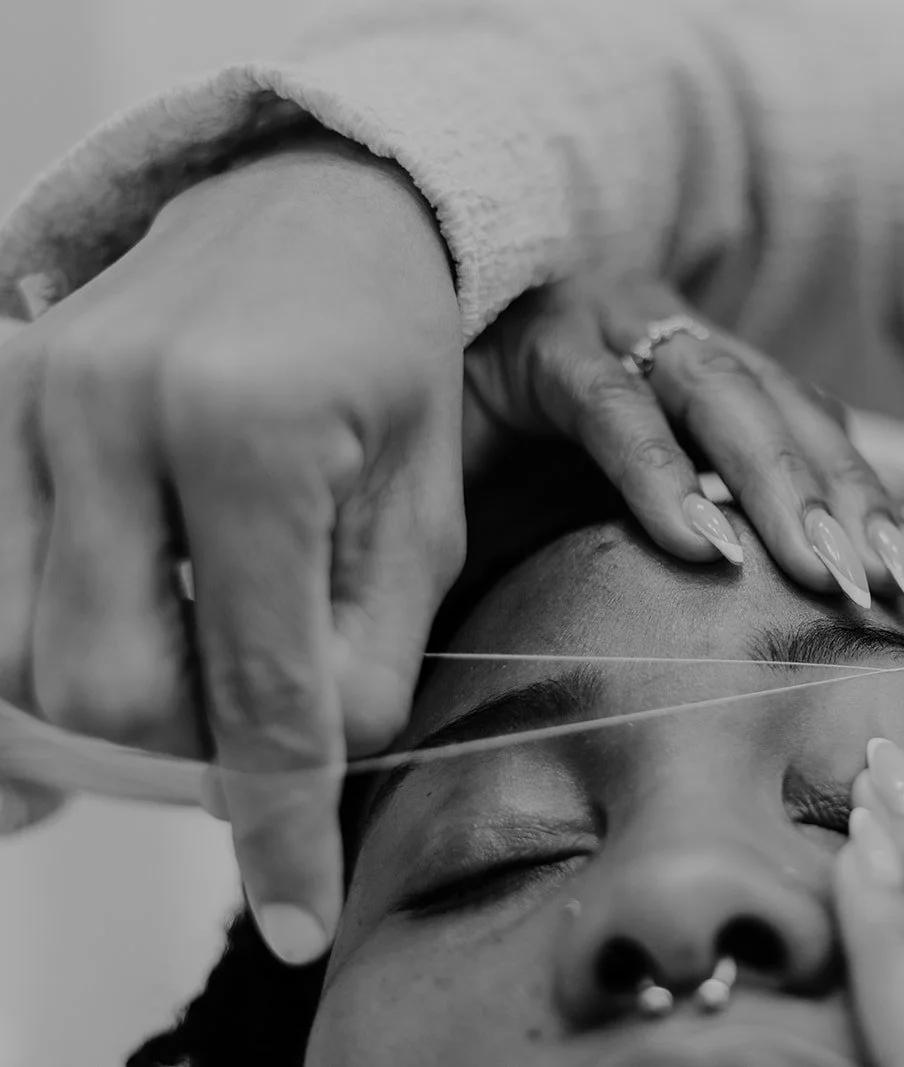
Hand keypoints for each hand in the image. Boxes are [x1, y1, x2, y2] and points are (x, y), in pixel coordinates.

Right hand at [0, 137, 464, 963]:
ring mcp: (25, 397)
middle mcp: (108, 408)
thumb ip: (368, 648)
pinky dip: (31, 655)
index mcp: (248, 431)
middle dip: (188, 753)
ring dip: (115, 710)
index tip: (298, 911)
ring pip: (20, 656)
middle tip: (254, 742)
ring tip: (196, 675)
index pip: (255, 686)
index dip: (278, 821)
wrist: (310, 208)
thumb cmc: (389, 359)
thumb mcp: (422, 505)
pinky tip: (104, 655)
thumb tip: (305, 778)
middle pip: (105, 690)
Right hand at [463, 276, 903, 611]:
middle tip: (884, 587)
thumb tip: (891, 514)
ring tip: (815, 570)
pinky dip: (661, 476)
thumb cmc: (518, 469)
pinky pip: (614, 410)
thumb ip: (741, 513)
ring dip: (775, 484)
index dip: (872, 497)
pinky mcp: (540, 350)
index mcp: (704, 373)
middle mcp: (670, 338)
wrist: (387, 406)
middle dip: (842, 497)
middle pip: (785, 408)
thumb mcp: (636, 507)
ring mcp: (608, 331)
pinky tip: (700, 545)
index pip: (812, 423)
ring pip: (718, 396)